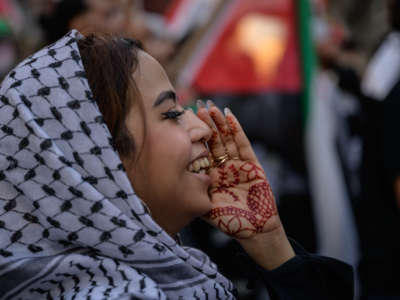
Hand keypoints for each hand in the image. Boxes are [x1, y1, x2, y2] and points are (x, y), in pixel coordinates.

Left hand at [197, 101, 294, 269]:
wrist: (254, 229)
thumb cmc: (230, 221)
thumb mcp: (206, 206)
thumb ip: (194, 193)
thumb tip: (175, 179)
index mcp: (211, 175)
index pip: (201, 151)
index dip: (195, 137)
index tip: (185, 122)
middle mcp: (224, 166)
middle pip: (214, 141)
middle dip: (206, 124)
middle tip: (197, 107)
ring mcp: (238, 164)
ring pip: (227, 138)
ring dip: (219, 123)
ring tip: (211, 108)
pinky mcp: (252, 164)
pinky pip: (243, 143)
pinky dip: (236, 129)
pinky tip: (229, 116)